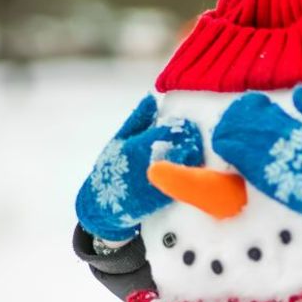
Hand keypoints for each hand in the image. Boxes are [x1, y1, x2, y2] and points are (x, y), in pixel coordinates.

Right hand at [75, 94, 203, 239]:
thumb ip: (137, 120)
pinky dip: (188, 176)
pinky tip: (195, 171)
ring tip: (198, 152)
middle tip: (199, 137)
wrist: (102, 203)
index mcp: (134, 146)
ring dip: (192, 158)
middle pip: (176, 148)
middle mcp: (145, 163)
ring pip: (180, 166)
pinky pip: (178, 185)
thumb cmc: (110, 167)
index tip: (189, 124)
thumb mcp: (118, 140)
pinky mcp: (159, 199)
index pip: (165, 131)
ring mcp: (153, 182)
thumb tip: (151, 98)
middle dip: (190, 141)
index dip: (180, 126)